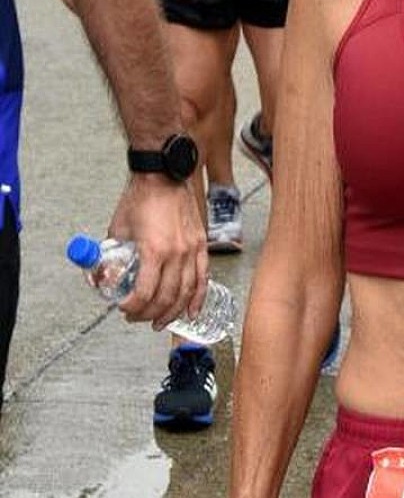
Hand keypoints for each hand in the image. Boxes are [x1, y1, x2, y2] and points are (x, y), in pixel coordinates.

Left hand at [107, 175, 207, 328]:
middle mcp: (177, 253)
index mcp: (154, 251)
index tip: (123, 309)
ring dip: (173, 311)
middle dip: (150, 314)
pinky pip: (203, 277)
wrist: (164, 176)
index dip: (133, 307)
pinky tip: (191, 311)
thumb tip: (106, 276)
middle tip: (137, 318)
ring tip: (161, 321)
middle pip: (166, 297)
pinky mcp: (201, 244)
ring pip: (187, 292)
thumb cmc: (140, 198)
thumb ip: (112, 255)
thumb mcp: (117, 230)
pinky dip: (198, 297)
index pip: (145, 293)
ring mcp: (192, 249)